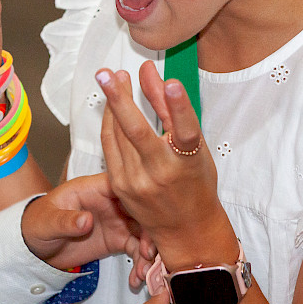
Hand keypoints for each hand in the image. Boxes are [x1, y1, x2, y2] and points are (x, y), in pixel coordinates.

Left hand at [20, 173, 155, 278]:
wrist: (36, 244)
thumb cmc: (39, 222)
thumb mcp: (48, 221)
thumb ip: (66, 220)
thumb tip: (86, 219)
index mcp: (94, 188)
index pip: (122, 186)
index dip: (138, 199)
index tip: (146, 218)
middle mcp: (110, 202)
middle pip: (140, 209)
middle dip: (149, 230)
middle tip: (148, 252)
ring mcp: (116, 220)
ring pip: (143, 231)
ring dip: (148, 250)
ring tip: (143, 270)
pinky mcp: (117, 239)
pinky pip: (136, 249)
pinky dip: (140, 263)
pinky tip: (137, 277)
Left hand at [97, 61, 237, 268]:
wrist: (186, 230)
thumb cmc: (195, 183)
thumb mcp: (195, 148)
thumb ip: (171, 109)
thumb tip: (151, 73)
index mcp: (188, 163)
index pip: (186, 131)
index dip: (179, 106)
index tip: (172, 83)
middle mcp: (161, 174)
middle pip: (137, 131)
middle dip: (119, 99)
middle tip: (107, 73)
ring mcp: (137, 182)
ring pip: (117, 135)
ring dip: (112, 104)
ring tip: (110, 78)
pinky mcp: (120, 187)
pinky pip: (110, 147)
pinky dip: (108, 124)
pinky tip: (110, 106)